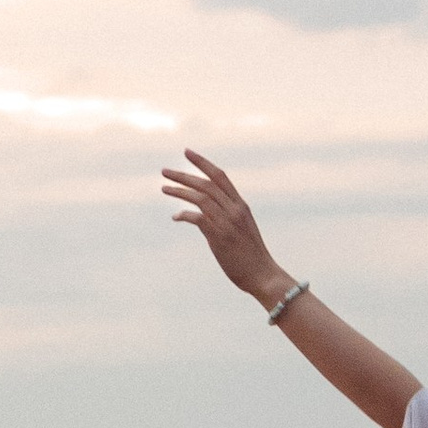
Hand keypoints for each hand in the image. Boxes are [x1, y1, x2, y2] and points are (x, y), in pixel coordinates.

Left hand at [163, 148, 284, 302]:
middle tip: (165, 171)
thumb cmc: (251, 256)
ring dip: (180, 191)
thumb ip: (224, 218)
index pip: (220, 176)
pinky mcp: (220, 237)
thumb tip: (199, 216)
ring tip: (164, 188)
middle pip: (206, 184)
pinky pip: (197, 218)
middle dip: (184, 175)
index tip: (187, 152)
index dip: (203, 163)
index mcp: (241, 206)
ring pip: (200, 198)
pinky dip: (184, 214)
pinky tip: (176, 217)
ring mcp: (228, 223)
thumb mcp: (241, 230)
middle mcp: (235, 210)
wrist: (263, 275)